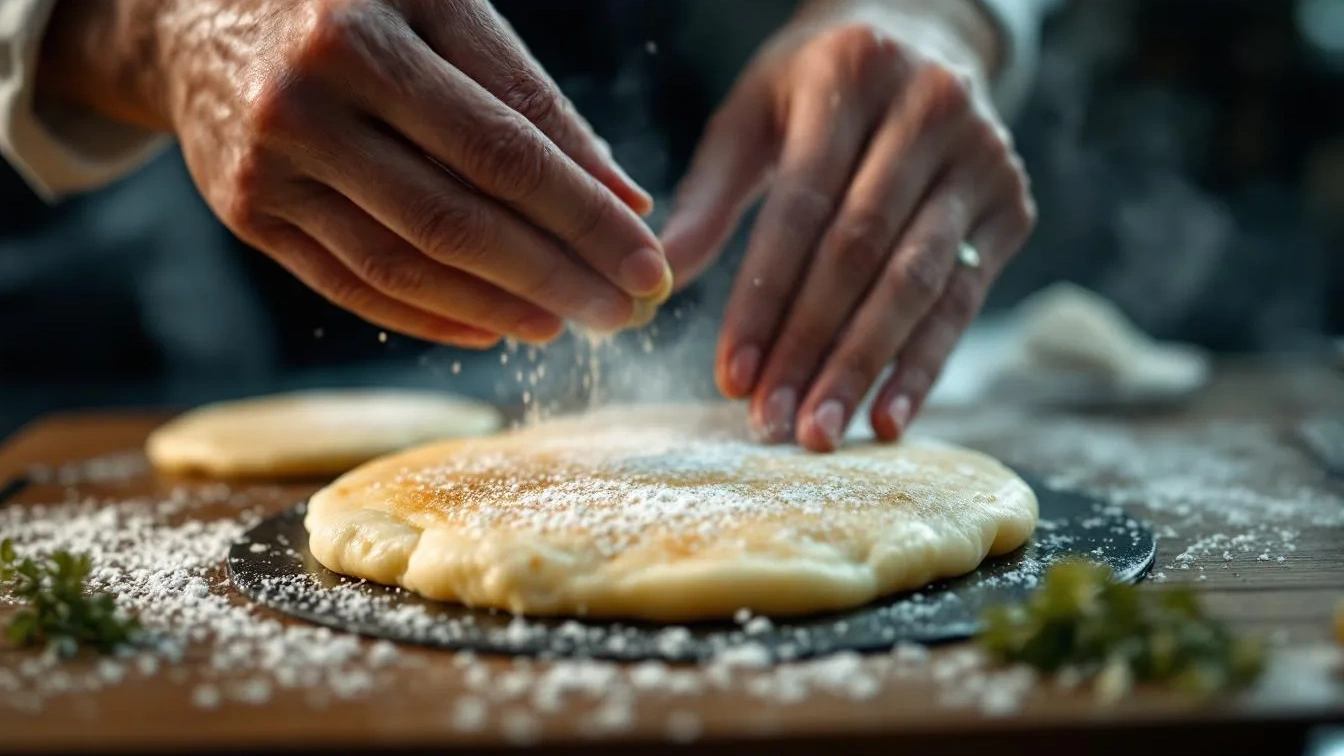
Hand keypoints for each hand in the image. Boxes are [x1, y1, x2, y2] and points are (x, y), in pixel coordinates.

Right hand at [44, 0, 670, 346]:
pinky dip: (429, 315)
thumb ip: (527, 93)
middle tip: (625, 313)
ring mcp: (267, 167)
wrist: (196, 9)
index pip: (502, 147)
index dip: (583, 214)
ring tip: (568, 324)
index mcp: (361, 35)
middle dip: (556, 274)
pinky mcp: (249, 214)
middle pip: (456, 217)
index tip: (650, 263)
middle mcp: (304, 104)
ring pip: (404, 263)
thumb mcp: (439, 6)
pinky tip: (491, 327)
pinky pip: (351, 284)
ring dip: (499, 305)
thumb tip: (619, 196)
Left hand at [661, 1, 1035, 450]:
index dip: (763, 298)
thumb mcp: (754, 114)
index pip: (800, 208)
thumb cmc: (818, 87)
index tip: (730, 376)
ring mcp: (982, 158)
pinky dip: (924, 366)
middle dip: (810, 346)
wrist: (929, 41)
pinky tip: (887, 419)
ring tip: (820, 431)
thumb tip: (658, 278)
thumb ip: (709, 197)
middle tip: (772, 422)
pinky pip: (963, 301)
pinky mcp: (1012, 207)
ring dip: (863, 367)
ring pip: (916, 283)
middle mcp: (929, 109)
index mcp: (850, 73)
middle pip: (860, 252)